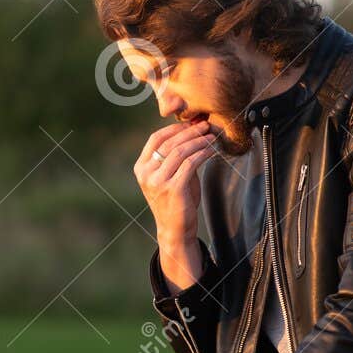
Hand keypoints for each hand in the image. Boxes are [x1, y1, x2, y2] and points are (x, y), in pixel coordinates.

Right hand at [134, 120, 214, 290]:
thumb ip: (175, 156)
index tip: (191, 123)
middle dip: (190, 132)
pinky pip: (190, 164)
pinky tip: (212, 150)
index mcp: (141, 168)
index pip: (155, 139)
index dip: (174, 129)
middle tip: (206, 125)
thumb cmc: (175, 201)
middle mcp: (146, 174)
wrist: (175, 230)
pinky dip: (203, 153)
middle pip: (169, 143)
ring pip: (180, 151)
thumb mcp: (169, 176)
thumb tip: (192, 130)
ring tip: (211, 136)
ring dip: (199, 141)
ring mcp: (158, 182)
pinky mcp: (173, 189)